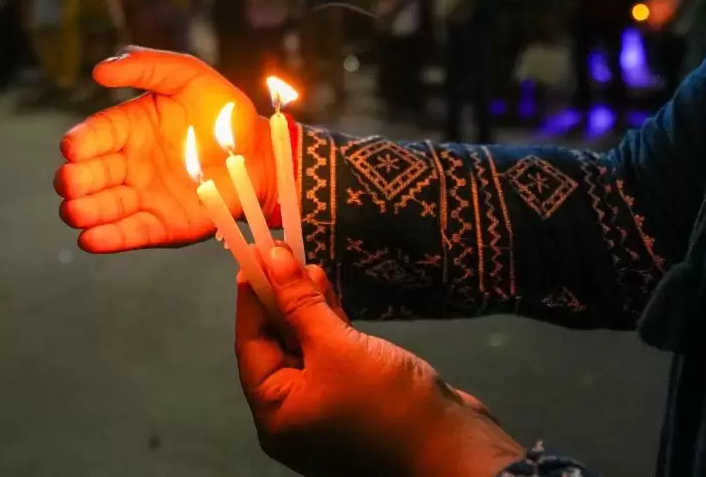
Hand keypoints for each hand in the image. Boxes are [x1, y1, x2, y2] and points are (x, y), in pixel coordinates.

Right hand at [56, 47, 275, 252]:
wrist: (260, 153)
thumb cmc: (223, 111)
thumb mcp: (188, 75)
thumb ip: (147, 66)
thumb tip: (99, 71)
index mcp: (128, 128)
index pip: (94, 135)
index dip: (80, 142)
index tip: (72, 147)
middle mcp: (128, 164)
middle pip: (89, 174)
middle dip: (75, 180)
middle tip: (71, 182)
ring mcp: (142, 196)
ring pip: (102, 207)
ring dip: (84, 211)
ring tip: (76, 212)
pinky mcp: (160, 225)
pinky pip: (130, 233)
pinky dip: (109, 238)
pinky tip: (92, 239)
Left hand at [237, 247, 522, 476]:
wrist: (454, 450)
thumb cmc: (387, 406)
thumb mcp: (337, 347)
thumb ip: (301, 303)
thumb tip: (274, 260)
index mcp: (275, 413)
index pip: (250, 345)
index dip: (252, 299)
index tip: (253, 258)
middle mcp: (294, 415)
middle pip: (276, 346)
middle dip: (280, 299)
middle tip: (281, 254)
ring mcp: (327, 409)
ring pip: (306, 348)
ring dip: (305, 308)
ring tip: (306, 265)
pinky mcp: (357, 400)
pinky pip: (332, 357)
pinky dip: (330, 326)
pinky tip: (328, 292)